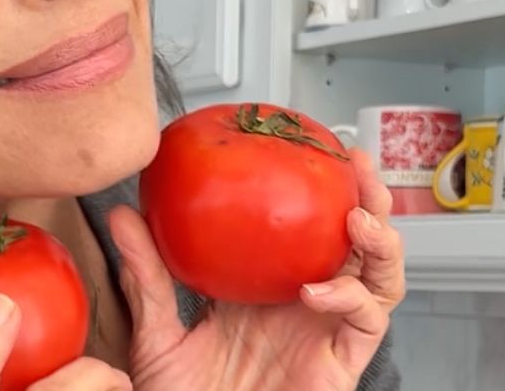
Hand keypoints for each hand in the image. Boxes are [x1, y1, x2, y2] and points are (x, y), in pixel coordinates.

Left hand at [111, 148, 404, 390]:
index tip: (307, 140)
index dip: (317, 185)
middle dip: (368, 197)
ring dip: (380, 240)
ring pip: (381, 276)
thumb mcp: (157, 332)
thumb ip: (147, 276)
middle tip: (355, 162)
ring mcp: (327, 333)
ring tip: (358, 214)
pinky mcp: (341, 365)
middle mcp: (306, 305)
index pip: (307, 226)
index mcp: (269, 288)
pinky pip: (366, 322)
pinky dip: (351, 297)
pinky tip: (319, 288)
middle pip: (357, 241)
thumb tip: (124, 215)